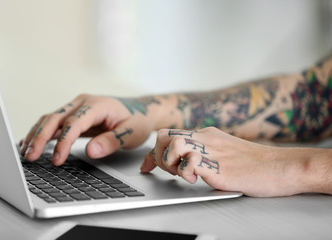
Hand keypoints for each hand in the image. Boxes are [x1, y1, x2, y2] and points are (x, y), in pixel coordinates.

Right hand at [21, 94, 159, 164]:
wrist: (139, 111)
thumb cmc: (136, 122)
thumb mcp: (131, 133)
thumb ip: (111, 141)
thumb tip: (90, 151)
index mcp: (97, 105)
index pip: (74, 123)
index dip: (64, 142)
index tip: (57, 159)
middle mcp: (83, 103)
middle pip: (55, 117)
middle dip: (41, 137)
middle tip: (30, 156)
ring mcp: (77, 107)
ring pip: (50, 119)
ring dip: (37, 135)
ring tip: (26, 152)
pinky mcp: (74, 115)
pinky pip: (54, 122)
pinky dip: (42, 133)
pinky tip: (31, 143)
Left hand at [140, 127, 303, 196]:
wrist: (280, 167)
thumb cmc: (255, 164)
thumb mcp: (224, 152)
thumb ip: (205, 153)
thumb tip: (187, 163)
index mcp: (206, 134)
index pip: (169, 135)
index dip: (152, 152)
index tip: (147, 166)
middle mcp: (205, 138)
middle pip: (164, 135)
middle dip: (158, 155)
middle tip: (168, 170)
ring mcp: (211, 149)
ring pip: (173, 143)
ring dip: (170, 162)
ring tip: (182, 174)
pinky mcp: (217, 165)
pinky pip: (190, 162)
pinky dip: (186, 172)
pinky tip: (196, 180)